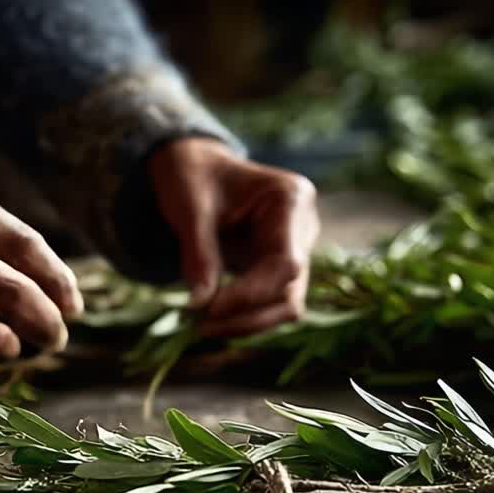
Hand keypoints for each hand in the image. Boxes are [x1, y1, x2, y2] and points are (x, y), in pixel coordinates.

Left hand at [150, 138, 318, 335]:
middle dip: (249, 316)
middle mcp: (303, 228)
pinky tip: (210, 318)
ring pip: (284, 305)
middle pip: (291, 292)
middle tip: (201, 326)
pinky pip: (268, 303)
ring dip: (246, 323)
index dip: (251, 293)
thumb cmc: (193, 175)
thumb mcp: (189, 207)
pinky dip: (241, 316)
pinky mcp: (277, 269)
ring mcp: (295, 250)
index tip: (209, 308)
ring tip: (201, 326)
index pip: (286, 263)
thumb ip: (199, 254)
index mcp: (292, 200)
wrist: (194, 166)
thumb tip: (201, 305)